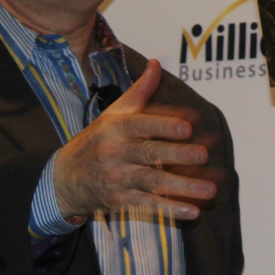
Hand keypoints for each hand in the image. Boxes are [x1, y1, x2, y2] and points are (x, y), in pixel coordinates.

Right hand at [51, 60, 217, 219]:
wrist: (63, 178)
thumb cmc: (96, 140)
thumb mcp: (114, 114)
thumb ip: (140, 91)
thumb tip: (158, 63)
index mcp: (116, 129)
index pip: (142, 125)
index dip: (165, 125)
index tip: (189, 126)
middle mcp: (116, 154)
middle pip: (150, 154)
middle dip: (178, 155)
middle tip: (204, 154)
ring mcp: (118, 179)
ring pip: (153, 183)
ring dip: (183, 187)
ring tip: (211, 189)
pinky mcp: (120, 201)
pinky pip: (147, 206)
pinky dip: (170, 210)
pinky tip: (192, 211)